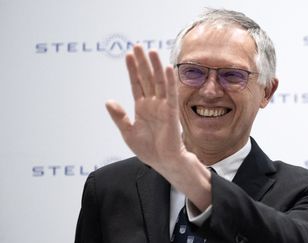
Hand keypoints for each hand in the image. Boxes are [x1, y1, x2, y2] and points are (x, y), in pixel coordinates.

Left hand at [106, 45, 183, 170]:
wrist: (163, 162)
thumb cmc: (148, 149)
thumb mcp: (128, 132)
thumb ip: (119, 117)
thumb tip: (108, 101)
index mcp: (142, 108)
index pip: (136, 84)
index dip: (132, 70)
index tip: (128, 55)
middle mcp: (152, 104)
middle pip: (146, 78)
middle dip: (142, 62)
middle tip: (138, 46)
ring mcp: (162, 106)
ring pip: (158, 82)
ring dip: (155, 67)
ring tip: (151, 51)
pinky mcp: (171, 112)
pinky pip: (170, 94)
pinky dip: (168, 82)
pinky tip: (166, 69)